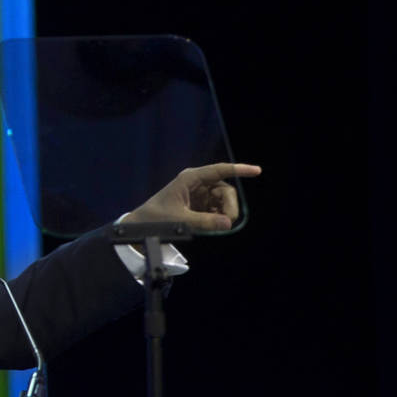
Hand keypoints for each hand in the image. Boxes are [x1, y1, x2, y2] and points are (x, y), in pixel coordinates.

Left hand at [122, 163, 261, 231]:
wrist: (140, 226)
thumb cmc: (155, 218)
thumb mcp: (179, 220)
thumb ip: (204, 222)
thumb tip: (227, 223)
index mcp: (190, 179)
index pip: (219, 170)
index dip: (239, 170)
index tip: (256, 171)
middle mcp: (196, 183)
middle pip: (225, 189)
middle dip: (230, 205)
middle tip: (228, 222)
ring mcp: (198, 194)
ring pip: (223, 200)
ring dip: (224, 213)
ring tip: (217, 226)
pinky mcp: (198, 205)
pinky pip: (216, 208)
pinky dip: (218, 217)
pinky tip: (213, 226)